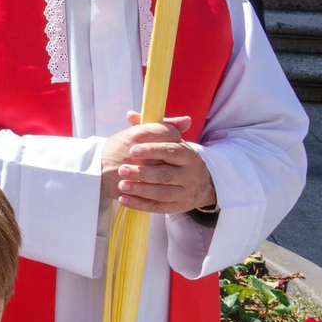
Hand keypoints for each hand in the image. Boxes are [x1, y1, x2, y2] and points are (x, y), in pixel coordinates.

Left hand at [102, 112, 216, 212]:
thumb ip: (152, 128)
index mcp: (188, 155)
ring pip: (162, 192)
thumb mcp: (171, 141)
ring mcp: (185, 192)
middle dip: (142, 172)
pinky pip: (159, 207)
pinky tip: (124, 199)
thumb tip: (131, 115)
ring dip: (140, 189)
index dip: (152, 150)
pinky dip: (140, 204)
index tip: (132, 149)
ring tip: (121, 185)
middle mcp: (189, 174)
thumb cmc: (177, 158)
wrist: (200, 184)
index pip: (171, 150)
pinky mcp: (179, 207)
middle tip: (122, 169)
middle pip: (165, 174)